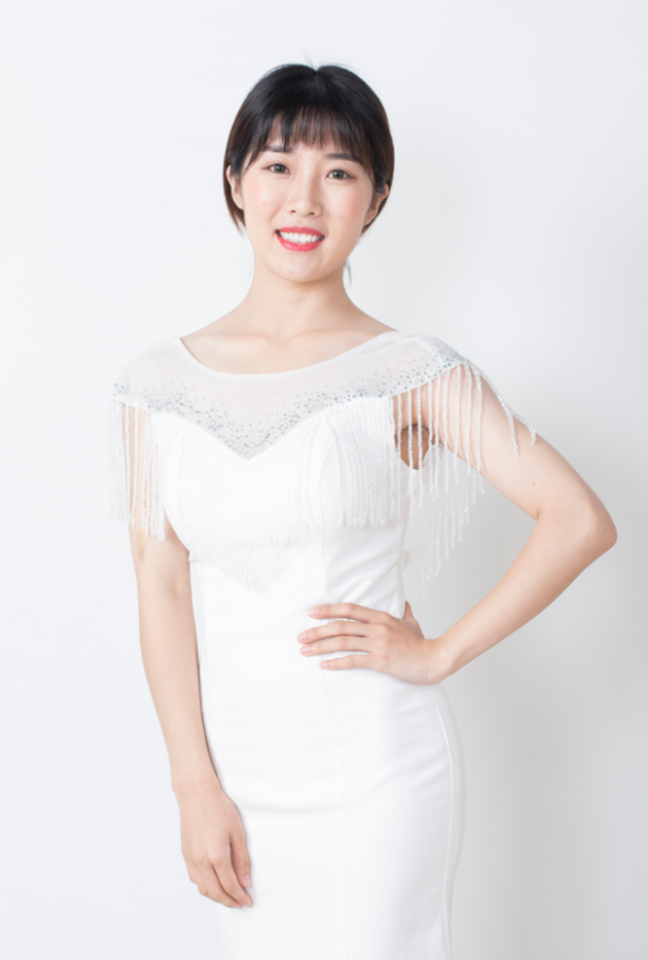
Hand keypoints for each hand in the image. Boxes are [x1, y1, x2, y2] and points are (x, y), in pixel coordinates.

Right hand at [176, 778, 252, 907]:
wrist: (196, 794)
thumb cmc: (218, 808)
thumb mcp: (238, 832)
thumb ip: (242, 859)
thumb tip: (245, 881)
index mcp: (216, 855)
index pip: (230, 886)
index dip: (240, 897)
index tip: (248, 902)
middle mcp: (201, 861)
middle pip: (215, 893)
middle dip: (229, 902)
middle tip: (240, 903)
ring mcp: (191, 859)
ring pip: (203, 889)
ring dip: (216, 896)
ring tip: (229, 896)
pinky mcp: (185, 854)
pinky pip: (194, 879)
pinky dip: (205, 886)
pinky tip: (214, 883)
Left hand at [298, 602, 448, 684]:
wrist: (434, 659)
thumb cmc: (422, 643)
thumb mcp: (412, 622)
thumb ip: (405, 611)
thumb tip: (403, 602)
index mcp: (381, 617)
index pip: (349, 609)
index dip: (329, 609)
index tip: (312, 612)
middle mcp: (377, 628)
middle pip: (341, 625)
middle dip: (317, 631)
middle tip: (301, 636)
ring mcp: (378, 643)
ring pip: (343, 642)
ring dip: (321, 647)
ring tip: (306, 651)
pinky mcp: (380, 660)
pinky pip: (353, 660)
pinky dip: (336, 662)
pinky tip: (324, 665)